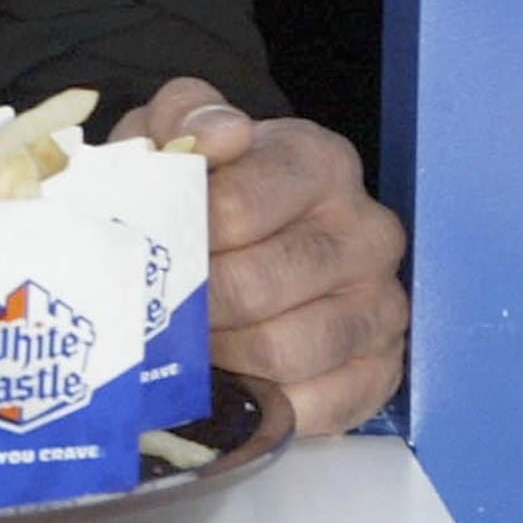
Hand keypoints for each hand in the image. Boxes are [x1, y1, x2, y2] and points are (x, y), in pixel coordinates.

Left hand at [116, 78, 407, 434]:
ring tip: (177, 345)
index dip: (175, 236)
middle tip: (145, 311)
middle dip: (188, 304)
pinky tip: (223, 383)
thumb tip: (221, 136)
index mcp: (319, 162)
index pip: (235, 207)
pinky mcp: (381, 369)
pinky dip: (260, 402)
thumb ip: (187, 118)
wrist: (240, 231)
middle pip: (256, 285)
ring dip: (217, 355)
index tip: (141, 249)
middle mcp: (367, 231)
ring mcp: (382, 304)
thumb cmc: (199, 181)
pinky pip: (318, 404)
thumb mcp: (175, 130)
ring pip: (284, 349)